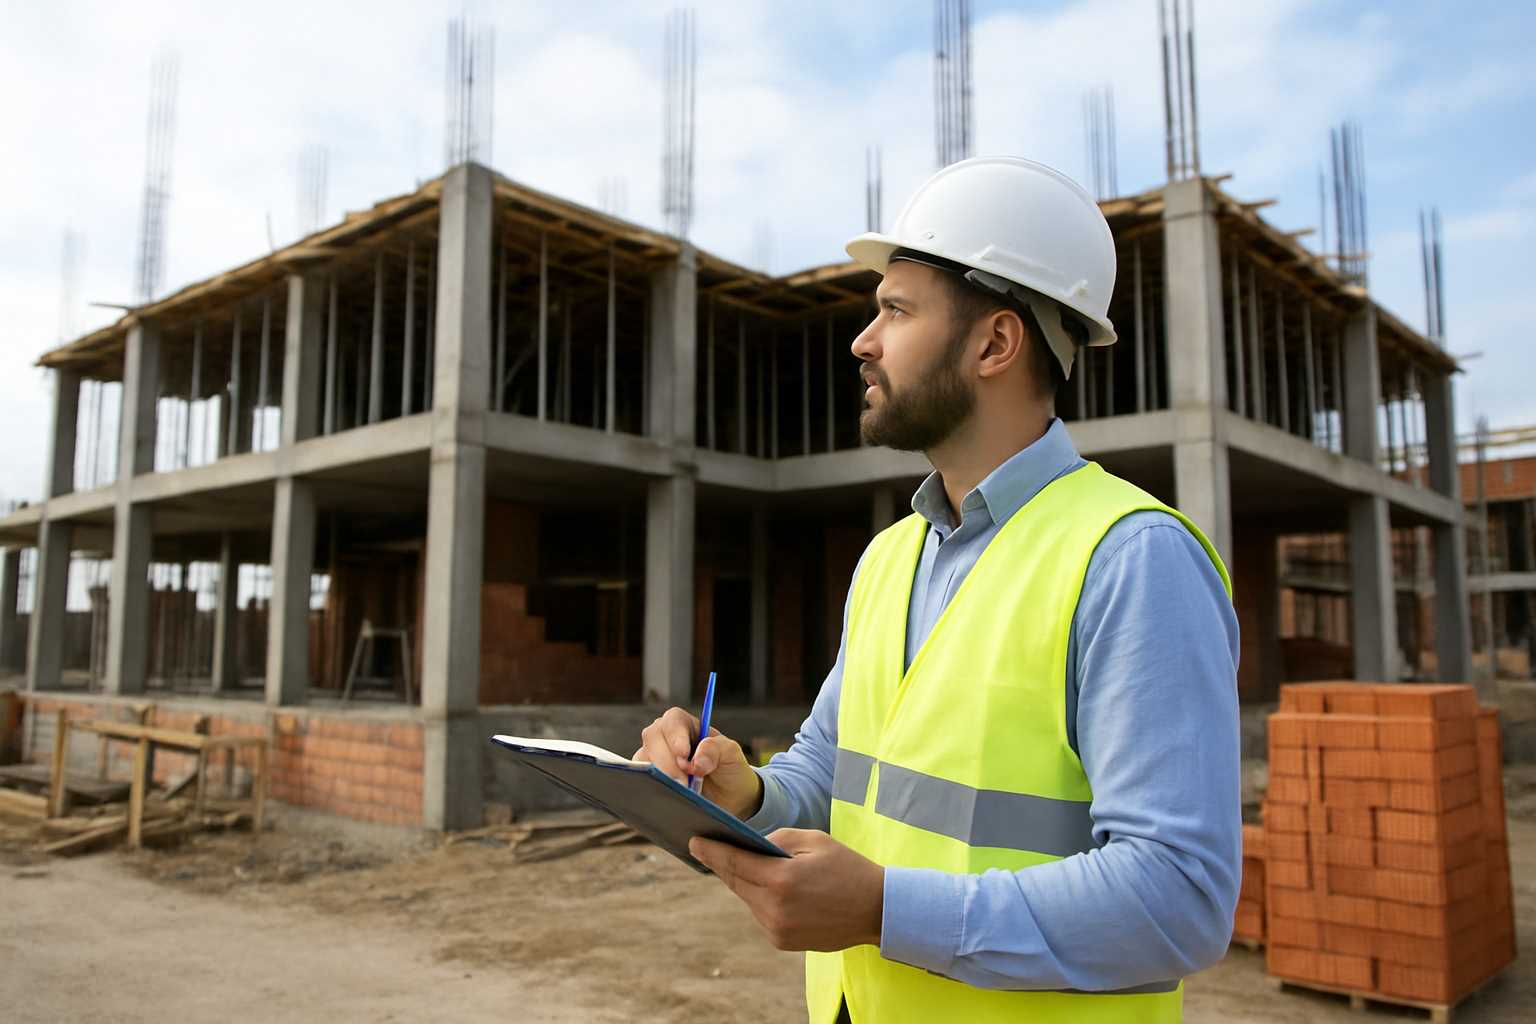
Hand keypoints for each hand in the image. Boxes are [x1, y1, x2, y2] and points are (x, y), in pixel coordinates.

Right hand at [634, 707, 762, 817]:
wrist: (728, 801)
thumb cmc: (729, 771)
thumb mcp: (731, 755)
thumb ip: (716, 749)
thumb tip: (696, 761)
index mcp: (685, 725)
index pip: (673, 721)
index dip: (675, 736)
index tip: (683, 755)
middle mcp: (664, 738)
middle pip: (653, 738)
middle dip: (667, 762)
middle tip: (683, 783)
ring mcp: (652, 758)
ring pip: (643, 761)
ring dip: (659, 777)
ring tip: (680, 793)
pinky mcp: (646, 779)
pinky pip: (638, 781)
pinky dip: (650, 789)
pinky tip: (666, 799)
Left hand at [689, 829, 884, 951]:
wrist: (875, 910)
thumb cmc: (847, 868)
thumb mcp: (814, 840)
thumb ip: (777, 839)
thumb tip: (751, 844)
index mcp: (781, 879)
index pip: (735, 862)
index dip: (712, 851)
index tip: (694, 841)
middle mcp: (774, 908)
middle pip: (736, 882)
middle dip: (723, 864)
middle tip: (707, 847)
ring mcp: (777, 929)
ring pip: (747, 899)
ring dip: (744, 882)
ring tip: (739, 863)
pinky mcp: (781, 941)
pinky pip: (760, 914)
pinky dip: (760, 899)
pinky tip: (769, 887)